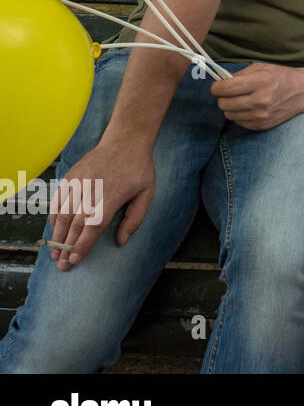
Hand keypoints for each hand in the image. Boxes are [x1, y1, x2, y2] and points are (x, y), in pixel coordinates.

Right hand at [48, 133, 154, 269]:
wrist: (125, 141)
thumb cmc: (138, 169)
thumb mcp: (147, 193)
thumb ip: (134, 219)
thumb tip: (121, 241)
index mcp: (112, 196)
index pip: (93, 226)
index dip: (82, 244)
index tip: (75, 259)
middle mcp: (91, 190)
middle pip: (75, 223)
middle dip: (66, 246)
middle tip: (62, 265)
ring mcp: (78, 182)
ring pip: (63, 213)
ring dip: (57, 235)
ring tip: (55, 252)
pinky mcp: (70, 177)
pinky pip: (58, 200)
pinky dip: (54, 217)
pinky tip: (55, 230)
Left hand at [210, 62, 303, 130]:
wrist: (303, 92)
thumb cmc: (281, 77)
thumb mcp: (261, 68)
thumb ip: (239, 75)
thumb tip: (220, 83)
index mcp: (260, 82)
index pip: (225, 88)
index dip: (217, 87)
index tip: (218, 86)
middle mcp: (261, 100)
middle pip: (223, 103)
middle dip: (223, 97)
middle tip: (230, 92)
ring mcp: (261, 115)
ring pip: (229, 114)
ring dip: (231, 107)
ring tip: (241, 100)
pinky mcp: (262, 125)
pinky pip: (238, 122)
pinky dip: (240, 115)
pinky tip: (249, 108)